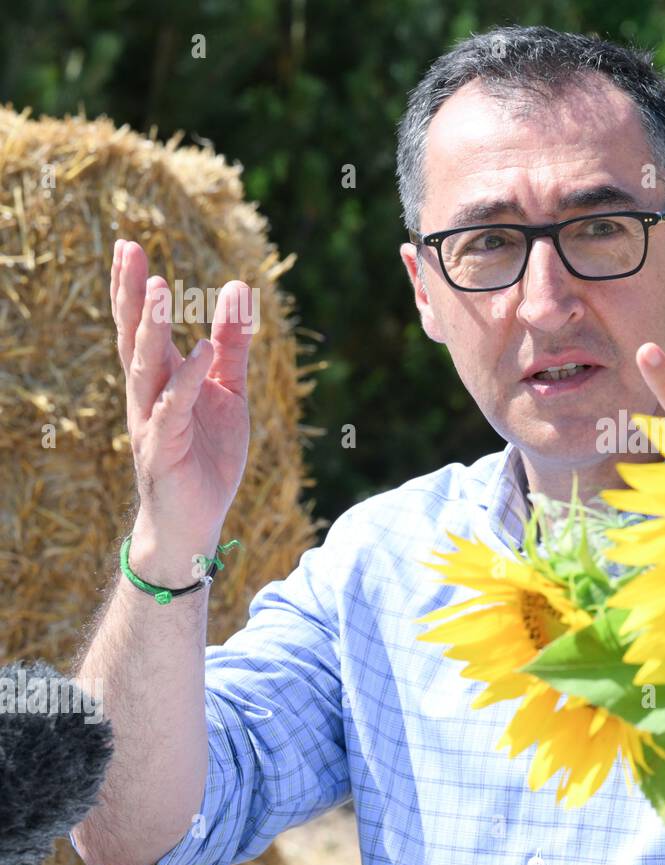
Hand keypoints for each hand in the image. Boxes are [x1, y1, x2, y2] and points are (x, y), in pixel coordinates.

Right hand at [110, 240, 253, 582]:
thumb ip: (232, 345)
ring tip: (158, 287)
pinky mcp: (164, 447)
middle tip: (128, 250)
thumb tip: (238, 288)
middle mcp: (148, 394)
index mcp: (162, 379)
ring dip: (151, 328)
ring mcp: (151, 420)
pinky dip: (188, 378)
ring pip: (146, 366)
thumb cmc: (206, 457)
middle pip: (134, 336)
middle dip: (130, 294)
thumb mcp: (228, 392)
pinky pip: (175, 406)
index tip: (127, 245)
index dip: (133, 287)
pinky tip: (199, 350)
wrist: (196, 521)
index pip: (142, 325)